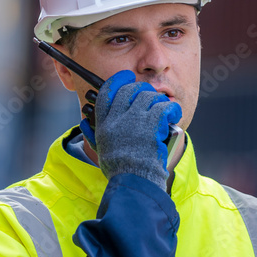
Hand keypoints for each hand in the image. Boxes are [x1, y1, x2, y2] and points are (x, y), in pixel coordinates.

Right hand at [79, 70, 181, 186]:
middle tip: (150, 94)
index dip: (117, 81)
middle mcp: (118, 119)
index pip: (106, 93)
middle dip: (142, 88)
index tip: (126, 76)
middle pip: (130, 90)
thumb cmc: (120, 169)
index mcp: (104, 124)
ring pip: (149, 96)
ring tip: (164, 108)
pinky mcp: (151, 125)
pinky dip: (171, 109)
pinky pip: (164, 106)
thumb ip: (94, 133)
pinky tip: (173, 114)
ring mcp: (135, 120)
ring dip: (159, 100)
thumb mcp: (101, 149)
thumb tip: (84, 121)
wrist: (133, 180)